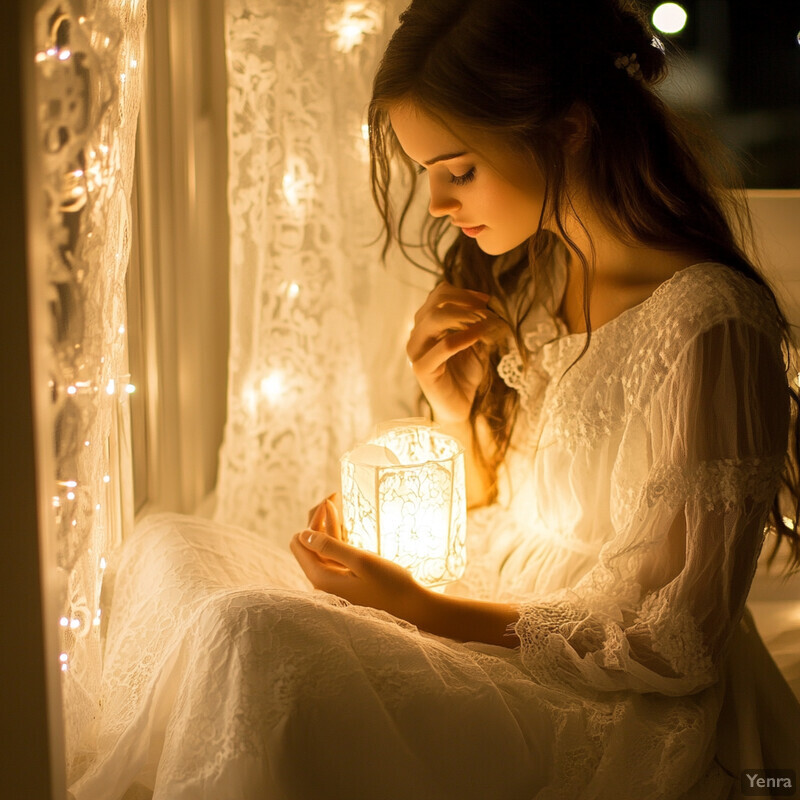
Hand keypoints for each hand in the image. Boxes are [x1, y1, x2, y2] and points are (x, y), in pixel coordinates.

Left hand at [291, 498, 428, 623]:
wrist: (412, 606)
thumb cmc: (390, 584)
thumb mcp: (361, 561)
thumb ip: (331, 547)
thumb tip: (302, 534)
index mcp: (321, 577)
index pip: (299, 542)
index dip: (312, 519)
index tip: (332, 501)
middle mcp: (322, 580)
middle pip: (308, 543)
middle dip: (319, 518)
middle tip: (336, 494)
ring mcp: (333, 580)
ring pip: (321, 546)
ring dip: (328, 524)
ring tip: (337, 499)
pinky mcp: (345, 579)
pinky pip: (334, 554)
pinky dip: (337, 536)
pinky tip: (344, 522)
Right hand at [406, 281, 507, 424]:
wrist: (460, 406)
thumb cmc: (466, 374)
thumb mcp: (474, 342)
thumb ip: (475, 321)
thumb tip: (486, 302)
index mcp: (426, 324)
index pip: (439, 295)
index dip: (464, 293)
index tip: (486, 300)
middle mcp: (417, 334)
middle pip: (436, 302)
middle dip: (465, 302)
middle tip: (487, 311)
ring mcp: (416, 351)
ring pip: (434, 318)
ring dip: (464, 316)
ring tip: (484, 322)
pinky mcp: (422, 368)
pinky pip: (443, 346)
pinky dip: (463, 337)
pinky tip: (479, 335)